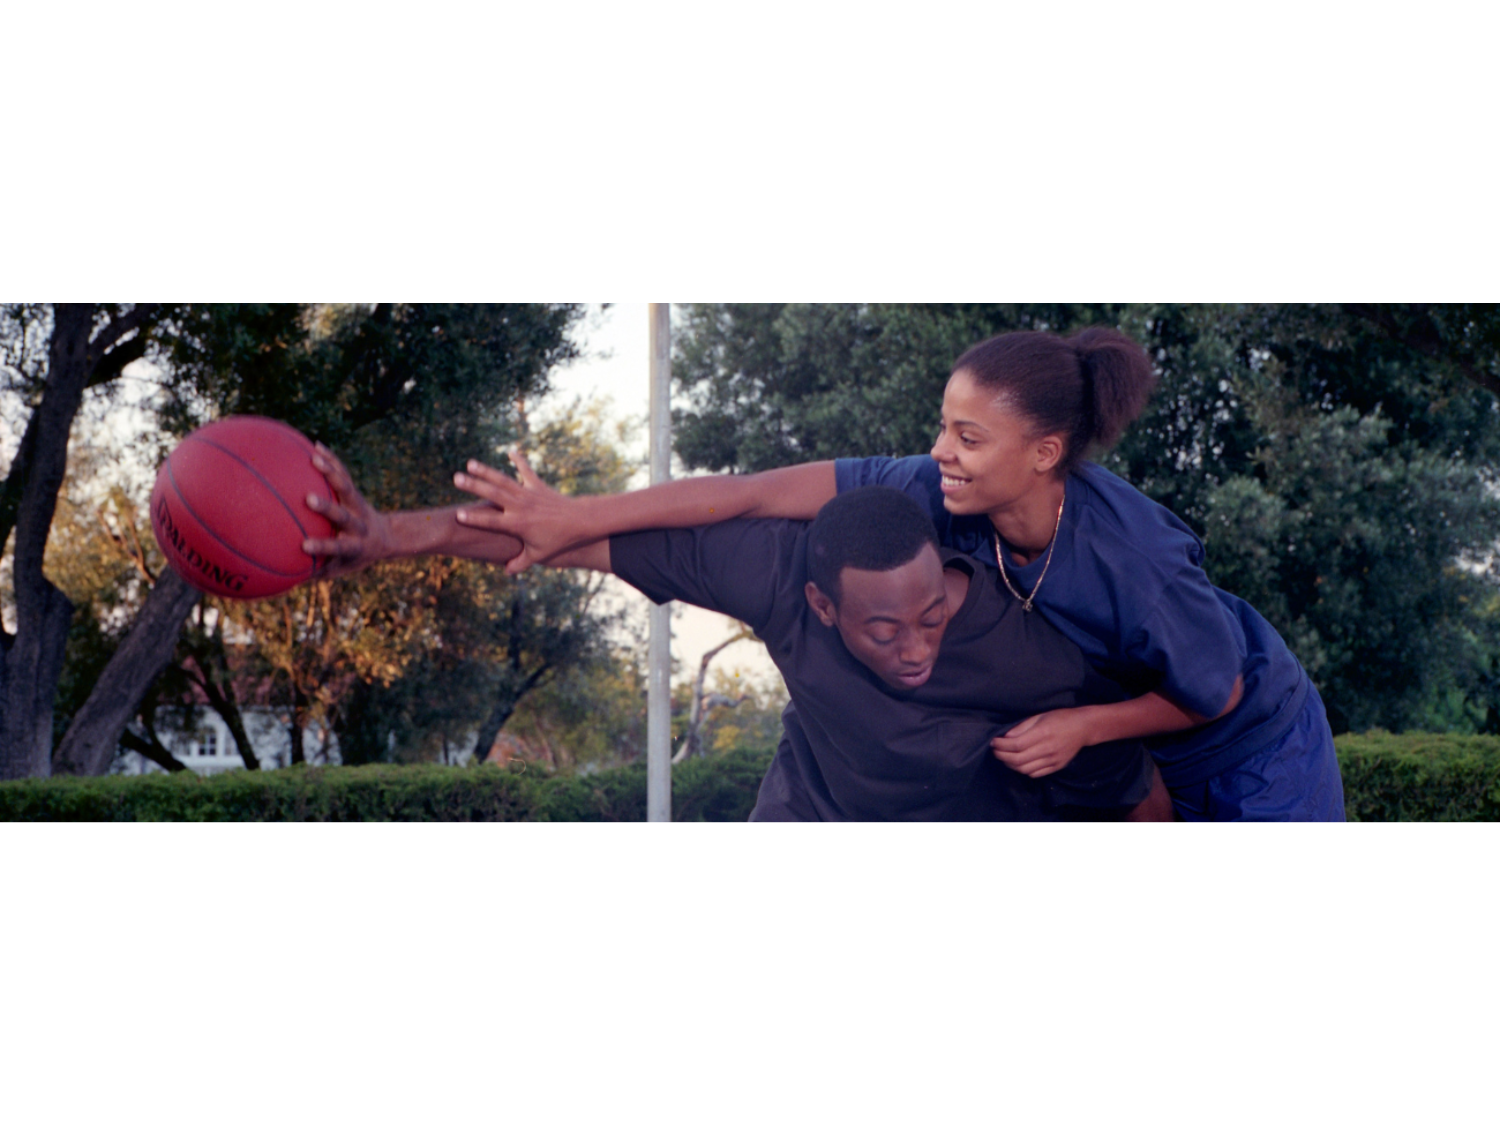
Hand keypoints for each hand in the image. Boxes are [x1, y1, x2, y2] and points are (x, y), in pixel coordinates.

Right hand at [301, 443, 397, 577]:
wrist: (384, 537)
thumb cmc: (353, 557)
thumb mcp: (338, 569)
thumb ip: (314, 573)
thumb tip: (280, 582)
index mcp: (354, 545)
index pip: (339, 547)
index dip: (323, 546)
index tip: (304, 545)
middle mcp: (358, 524)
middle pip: (344, 514)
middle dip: (327, 507)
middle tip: (309, 499)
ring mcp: (358, 505)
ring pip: (346, 487)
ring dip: (331, 472)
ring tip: (314, 457)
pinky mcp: (355, 492)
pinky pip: (343, 474)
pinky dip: (331, 460)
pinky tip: (315, 445)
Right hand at [452, 450, 586, 574]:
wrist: (580, 521)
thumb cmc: (558, 540)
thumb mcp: (539, 554)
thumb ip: (520, 563)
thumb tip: (507, 571)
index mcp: (517, 524)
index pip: (492, 521)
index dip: (475, 519)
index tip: (458, 515)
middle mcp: (520, 506)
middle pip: (494, 494)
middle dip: (474, 486)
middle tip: (456, 478)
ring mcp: (528, 494)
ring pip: (504, 480)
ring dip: (486, 471)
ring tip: (470, 463)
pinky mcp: (537, 485)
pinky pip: (526, 471)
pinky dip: (519, 461)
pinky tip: (511, 451)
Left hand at [990, 708, 1094, 778]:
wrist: (1084, 728)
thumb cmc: (1060, 718)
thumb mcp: (1040, 716)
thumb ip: (1022, 727)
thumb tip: (1006, 737)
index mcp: (1043, 733)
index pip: (1016, 745)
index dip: (1001, 746)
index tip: (994, 742)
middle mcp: (1048, 749)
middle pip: (1018, 760)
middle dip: (1002, 756)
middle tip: (996, 751)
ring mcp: (1053, 760)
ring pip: (1025, 769)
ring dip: (1011, 765)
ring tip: (1005, 757)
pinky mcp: (1057, 767)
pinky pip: (1035, 774)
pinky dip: (1023, 770)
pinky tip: (1019, 763)